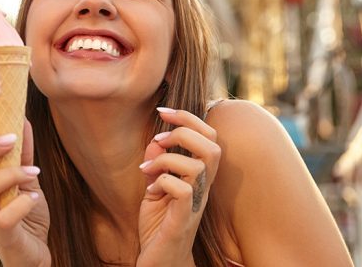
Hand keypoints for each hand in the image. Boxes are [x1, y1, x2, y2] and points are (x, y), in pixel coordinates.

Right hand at [0, 109, 50, 266]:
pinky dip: (20, 204)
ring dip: (8, 175)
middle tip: (10, 138)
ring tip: (35, 171)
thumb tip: (22, 117)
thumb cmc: (23, 212)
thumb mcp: (25, 176)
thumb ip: (22, 151)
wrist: (34, 253)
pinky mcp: (3, 236)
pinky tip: (35, 197)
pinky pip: (3, 219)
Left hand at [136, 108, 220, 266]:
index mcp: (198, 178)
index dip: (189, 118)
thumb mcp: (154, 190)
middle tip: (159, 137)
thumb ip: (156, 165)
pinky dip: (163, 181)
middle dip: (185, 130)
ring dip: (169, 158)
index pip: (209, 138)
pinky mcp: (182, 221)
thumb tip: (156, 142)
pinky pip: (183, 190)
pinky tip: (151, 189)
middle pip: (213, 145)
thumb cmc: (159, 227)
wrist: (159, 265)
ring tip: (148, 169)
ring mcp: (194, 204)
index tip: (163, 111)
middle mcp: (202, 189)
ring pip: (200, 165)